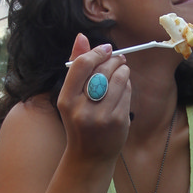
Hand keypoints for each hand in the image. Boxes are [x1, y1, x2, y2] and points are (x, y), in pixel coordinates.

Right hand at [56, 34, 130, 161]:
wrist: (89, 156)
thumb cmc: (79, 121)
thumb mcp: (70, 97)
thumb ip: (75, 66)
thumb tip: (81, 36)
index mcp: (66, 100)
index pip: (82, 65)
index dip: (96, 52)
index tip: (105, 49)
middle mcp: (82, 108)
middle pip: (103, 70)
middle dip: (113, 60)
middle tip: (118, 58)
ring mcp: (102, 116)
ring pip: (119, 79)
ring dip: (123, 70)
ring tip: (121, 70)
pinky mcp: (118, 121)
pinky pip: (127, 93)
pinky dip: (127, 86)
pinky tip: (122, 88)